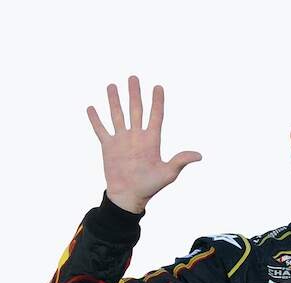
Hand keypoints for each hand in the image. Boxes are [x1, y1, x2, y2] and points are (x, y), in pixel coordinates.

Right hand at [86, 76, 201, 213]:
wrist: (128, 197)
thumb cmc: (150, 187)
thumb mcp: (167, 174)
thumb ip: (180, 161)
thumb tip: (199, 155)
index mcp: (151, 140)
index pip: (155, 116)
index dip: (157, 102)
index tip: (158, 87)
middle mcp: (136, 137)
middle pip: (136, 110)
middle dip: (134, 94)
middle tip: (133, 77)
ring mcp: (122, 140)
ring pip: (117, 115)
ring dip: (114, 101)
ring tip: (112, 86)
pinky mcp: (108, 147)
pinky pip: (101, 130)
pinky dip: (95, 119)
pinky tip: (91, 107)